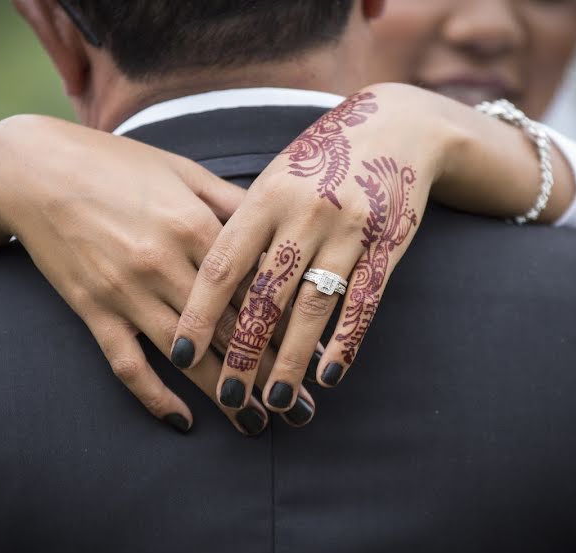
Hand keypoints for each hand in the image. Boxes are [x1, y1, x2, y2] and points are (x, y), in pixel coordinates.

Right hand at [0, 115, 314, 434]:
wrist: (32, 169)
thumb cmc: (116, 165)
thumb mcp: (183, 170)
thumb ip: (232, 201)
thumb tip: (278, 230)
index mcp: (195, 225)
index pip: (255, 288)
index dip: (289, 327)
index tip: (314, 356)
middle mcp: (165, 263)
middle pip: (229, 330)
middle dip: (268, 373)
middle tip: (300, 410)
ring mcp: (127, 291)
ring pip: (187, 356)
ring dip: (223, 397)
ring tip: (255, 426)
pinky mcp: (94, 310)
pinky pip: (128, 364)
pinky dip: (154, 396)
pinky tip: (181, 421)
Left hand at [173, 84, 455, 417]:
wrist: (397, 128)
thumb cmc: (321, 159)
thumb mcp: (276, 178)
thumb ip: (243, 223)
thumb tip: (204, 284)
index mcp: (267, 195)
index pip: (223, 265)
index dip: (199, 313)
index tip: (179, 354)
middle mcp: (305, 213)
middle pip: (266, 294)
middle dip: (243, 351)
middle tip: (227, 398)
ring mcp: (350, 230)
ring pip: (314, 305)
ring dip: (293, 359)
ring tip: (276, 400)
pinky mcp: (387, 245)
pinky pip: (364, 302)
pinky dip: (346, 342)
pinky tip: (329, 376)